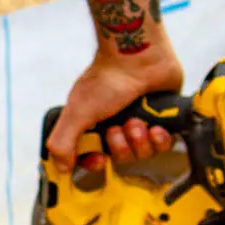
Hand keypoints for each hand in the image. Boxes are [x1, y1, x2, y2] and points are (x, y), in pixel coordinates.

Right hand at [46, 47, 185, 172]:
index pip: (91, 156)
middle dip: (120, 146)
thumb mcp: (77, 112)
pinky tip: (156, 126)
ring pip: (142, 153)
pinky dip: (160, 139)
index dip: (95, 163)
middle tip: (118, 127)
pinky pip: (163, 145)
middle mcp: (116, 125)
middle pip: (120, 158)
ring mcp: (140, 123)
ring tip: (137, 120)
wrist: (140, 57)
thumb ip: (63, 142)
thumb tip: (61, 167)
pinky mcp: (163, 120)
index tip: (100, 159)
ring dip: (139, 139)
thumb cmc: (108, 79)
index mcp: (93, 124)